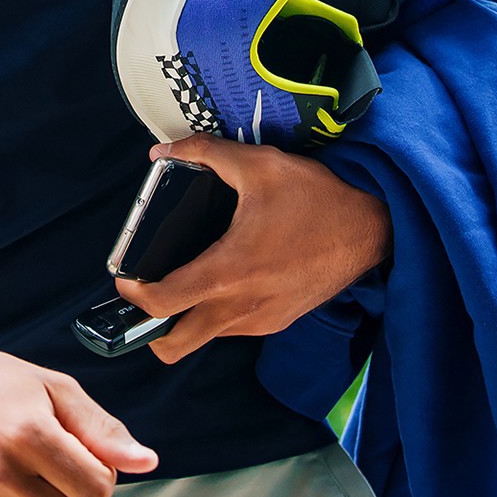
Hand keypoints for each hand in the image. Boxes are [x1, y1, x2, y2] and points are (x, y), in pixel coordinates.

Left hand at [115, 135, 389, 362]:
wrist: (372, 228)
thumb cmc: (315, 196)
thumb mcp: (258, 164)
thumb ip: (204, 153)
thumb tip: (161, 150)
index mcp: (230, 271)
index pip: (164, 303)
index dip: (134, 295)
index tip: (124, 276)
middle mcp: (242, 307)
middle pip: (175, 345)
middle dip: (150, 328)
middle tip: (147, 291)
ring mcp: (262, 320)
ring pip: (205, 336)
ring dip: (186, 318)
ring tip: (184, 278)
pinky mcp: (279, 321)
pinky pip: (234, 329)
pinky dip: (217, 314)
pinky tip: (224, 278)